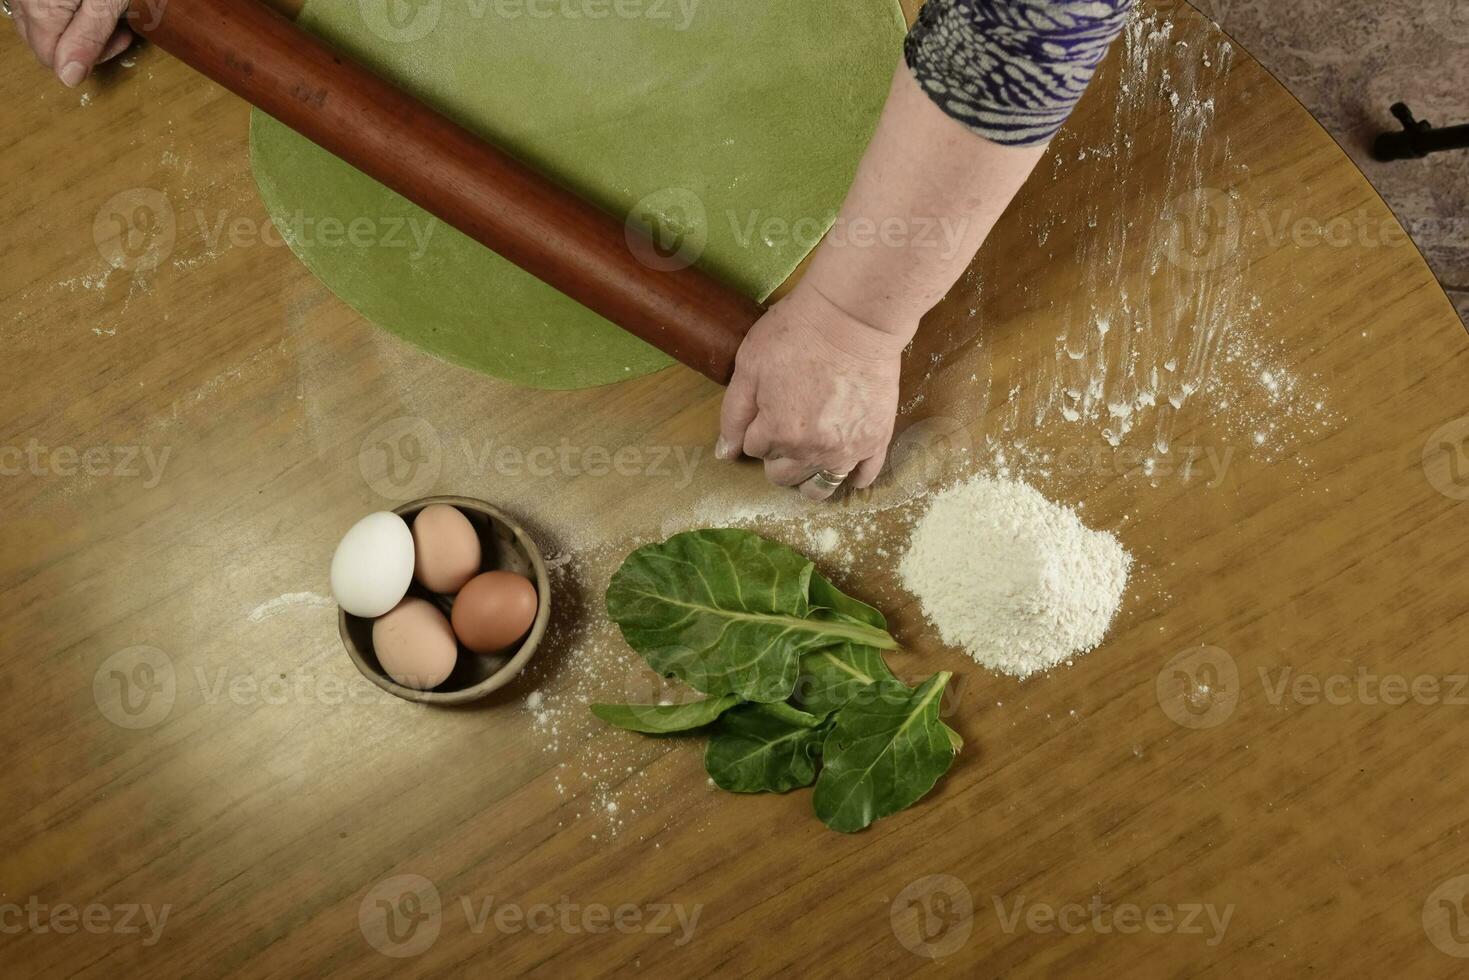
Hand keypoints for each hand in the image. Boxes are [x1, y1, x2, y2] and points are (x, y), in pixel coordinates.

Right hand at [8, 0, 132, 86]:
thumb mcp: (106, 2)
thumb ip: (87, 38)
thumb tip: (69, 78)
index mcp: (40, 9)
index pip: (51, 59)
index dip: (89, 57)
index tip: (119, 40)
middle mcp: (22, 0)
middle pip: (45, 43)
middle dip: (85, 44)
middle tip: (116, 28)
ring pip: (42, 25)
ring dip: (75, 27)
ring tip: (106, 11)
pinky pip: (39, 6)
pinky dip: (65, 10)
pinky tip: (88, 3)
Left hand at [717, 283, 908, 500]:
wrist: (854, 318)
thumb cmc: (797, 334)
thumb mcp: (750, 366)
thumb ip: (734, 415)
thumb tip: (725, 454)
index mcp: (776, 433)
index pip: (754, 450)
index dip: (757, 429)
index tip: (768, 406)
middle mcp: (811, 451)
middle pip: (783, 475)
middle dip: (777, 456)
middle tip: (786, 427)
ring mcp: (847, 450)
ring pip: (819, 487)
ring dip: (808, 478)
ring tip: (809, 457)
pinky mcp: (876, 440)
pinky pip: (864, 476)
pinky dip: (852, 477)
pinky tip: (845, 465)